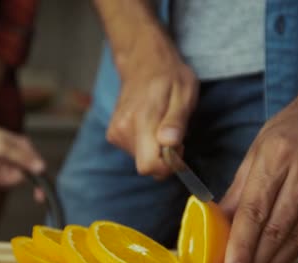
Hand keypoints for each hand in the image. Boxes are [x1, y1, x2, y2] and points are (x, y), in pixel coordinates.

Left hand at [0, 106, 45, 201]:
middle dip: (0, 179)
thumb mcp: (4, 149)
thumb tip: (42, 168)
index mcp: (24, 149)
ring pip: (0, 177)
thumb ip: (22, 159)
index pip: (34, 170)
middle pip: (15, 177)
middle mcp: (17, 155)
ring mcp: (6, 159)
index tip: (39, 197)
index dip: (38, 184)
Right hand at [106, 31, 197, 177]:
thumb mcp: (184, 93)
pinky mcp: (113, 134)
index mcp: (142, 120)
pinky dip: (146, 144)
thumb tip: (169, 143)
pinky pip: (135, 152)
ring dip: (156, 148)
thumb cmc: (169, 76)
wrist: (143, 62)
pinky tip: (150, 124)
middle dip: (164, 156)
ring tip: (161, 123)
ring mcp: (115, 133)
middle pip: (146, 165)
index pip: (149, 166)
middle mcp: (123, 130)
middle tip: (173, 130)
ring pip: (141, 159)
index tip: (178, 146)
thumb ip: (176, 121)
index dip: (168, 165)